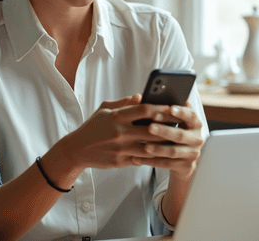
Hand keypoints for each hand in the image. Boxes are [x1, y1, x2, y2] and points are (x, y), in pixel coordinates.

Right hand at [59, 94, 179, 170]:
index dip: (161, 108)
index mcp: (116, 117)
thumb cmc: (92, 127)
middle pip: (151, 129)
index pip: (143, 110)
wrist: (77, 149)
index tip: (173, 106)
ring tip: (176, 140)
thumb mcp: (104, 109)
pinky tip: (163, 153)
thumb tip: (141, 96)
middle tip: (181, 123)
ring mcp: (121, 149)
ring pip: (150, 147)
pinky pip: (142, 159)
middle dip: (168, 126)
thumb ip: (123, 103)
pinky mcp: (121, 162)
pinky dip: (154, 156)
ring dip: (164, 144)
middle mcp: (120, 133)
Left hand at [131, 101, 204, 178]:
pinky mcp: (185, 166)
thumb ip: (167, 109)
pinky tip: (137, 158)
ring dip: (158, 149)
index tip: (170, 107)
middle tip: (150, 127)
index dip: (181, 112)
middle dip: (164, 130)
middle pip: (180, 135)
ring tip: (144, 146)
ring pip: (173, 152)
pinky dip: (151, 161)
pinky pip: (166, 164)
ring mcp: (192, 154)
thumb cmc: (174, 132)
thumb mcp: (174, 121)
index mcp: (195, 124)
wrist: (184, 157)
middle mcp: (196, 138)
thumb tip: (155, 94)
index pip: (191, 116)